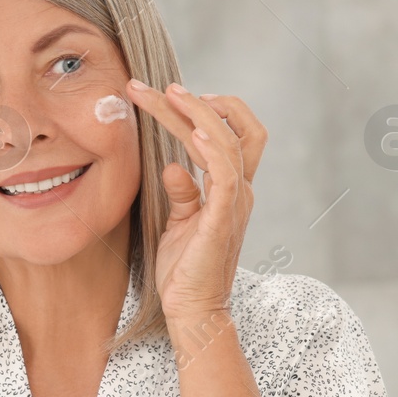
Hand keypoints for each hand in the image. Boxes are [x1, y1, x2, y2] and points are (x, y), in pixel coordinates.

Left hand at [126, 80, 266, 329]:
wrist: (191, 311)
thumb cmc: (184, 271)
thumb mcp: (178, 223)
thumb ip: (181, 192)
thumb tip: (172, 164)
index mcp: (231, 190)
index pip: (228, 135)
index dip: (207, 110)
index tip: (171, 96)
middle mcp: (239, 191)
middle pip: (235, 129)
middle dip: (198, 101)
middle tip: (158, 85)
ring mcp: (234, 204)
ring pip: (229, 143)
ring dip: (197, 114)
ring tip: (167, 94)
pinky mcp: (222, 221)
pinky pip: (227, 177)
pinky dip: (213, 151)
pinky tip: (194, 134)